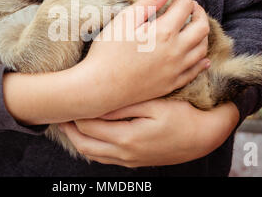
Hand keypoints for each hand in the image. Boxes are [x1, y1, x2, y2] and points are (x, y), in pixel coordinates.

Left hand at [59, 99, 238, 167]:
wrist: (203, 137)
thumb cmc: (182, 117)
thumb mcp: (155, 105)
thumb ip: (126, 105)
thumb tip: (100, 102)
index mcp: (127, 138)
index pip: (89, 125)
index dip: (75, 112)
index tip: (66, 100)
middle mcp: (124, 153)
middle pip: (85, 144)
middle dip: (69, 128)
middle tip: (58, 113)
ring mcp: (129, 160)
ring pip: (92, 154)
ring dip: (78, 139)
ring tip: (69, 124)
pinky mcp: (134, 161)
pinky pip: (104, 158)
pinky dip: (92, 147)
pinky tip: (91, 136)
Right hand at [79, 0, 209, 116]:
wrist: (99, 87)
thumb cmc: (108, 51)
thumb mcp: (126, 19)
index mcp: (164, 32)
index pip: (185, 6)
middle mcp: (176, 51)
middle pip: (201, 27)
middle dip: (199, 12)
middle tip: (190, 5)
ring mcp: (175, 70)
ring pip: (202, 49)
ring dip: (201, 34)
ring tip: (192, 27)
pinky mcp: (171, 84)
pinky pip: (195, 71)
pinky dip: (200, 60)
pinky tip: (200, 56)